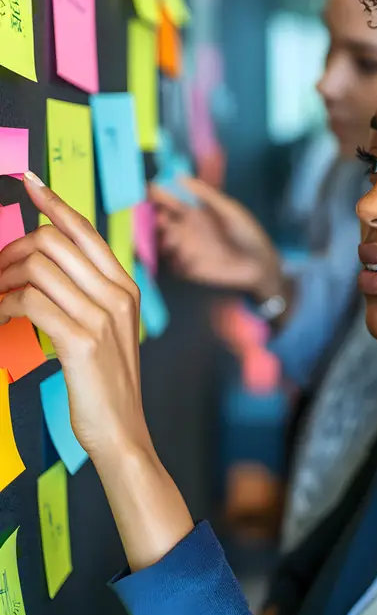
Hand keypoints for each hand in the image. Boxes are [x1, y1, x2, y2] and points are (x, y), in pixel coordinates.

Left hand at [0, 173, 148, 461]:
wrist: (122, 433)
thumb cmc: (107, 384)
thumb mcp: (109, 331)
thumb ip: (88, 294)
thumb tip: (45, 263)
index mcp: (126, 288)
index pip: (85, 230)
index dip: (54, 202)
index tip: (29, 181)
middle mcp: (118, 295)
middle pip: (55, 240)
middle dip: (14, 248)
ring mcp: (102, 317)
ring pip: (38, 268)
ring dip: (3, 278)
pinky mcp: (81, 341)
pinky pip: (29, 301)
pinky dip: (4, 304)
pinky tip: (0, 317)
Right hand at [150, 177, 283, 301]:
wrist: (259, 265)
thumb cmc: (247, 233)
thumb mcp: (230, 210)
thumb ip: (207, 195)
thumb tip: (181, 177)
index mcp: (194, 212)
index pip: (169, 201)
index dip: (157, 195)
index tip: (149, 191)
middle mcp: (186, 230)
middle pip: (159, 222)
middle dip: (154, 219)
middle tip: (162, 220)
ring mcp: (186, 250)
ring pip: (162, 244)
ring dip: (163, 241)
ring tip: (173, 240)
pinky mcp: (189, 270)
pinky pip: (173, 265)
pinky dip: (175, 262)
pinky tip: (187, 259)